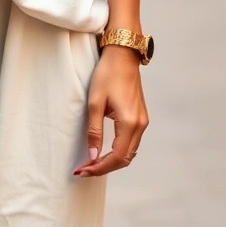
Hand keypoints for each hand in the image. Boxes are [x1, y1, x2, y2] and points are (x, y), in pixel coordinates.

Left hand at [74, 45, 148, 176]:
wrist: (122, 55)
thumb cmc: (106, 75)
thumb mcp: (94, 103)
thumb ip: (94, 131)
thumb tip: (92, 155)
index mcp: (129, 122)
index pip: (116, 157)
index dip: (99, 167)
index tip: (82, 171)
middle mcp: (140, 124)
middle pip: (124, 159)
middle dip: (104, 167)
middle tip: (83, 170)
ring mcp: (143, 121)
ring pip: (129, 152)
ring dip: (111, 161)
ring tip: (91, 163)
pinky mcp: (140, 117)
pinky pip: (131, 142)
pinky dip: (118, 151)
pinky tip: (103, 151)